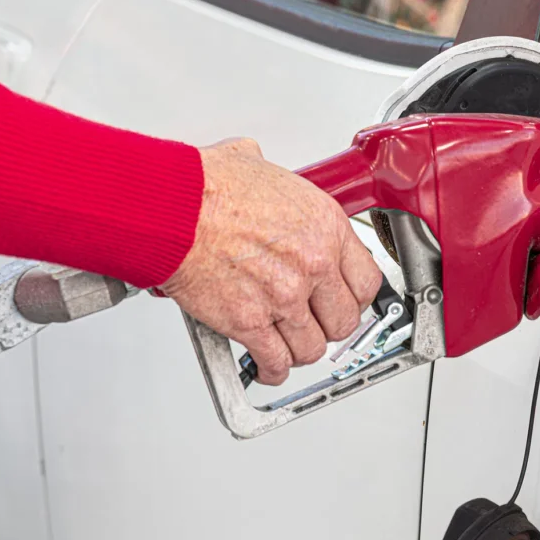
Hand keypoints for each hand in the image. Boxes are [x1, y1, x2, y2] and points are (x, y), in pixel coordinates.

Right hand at [160, 138, 381, 385]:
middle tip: (315, 325)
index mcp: (325, 228)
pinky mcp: (251, 323)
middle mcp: (312, 265)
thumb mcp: (261, 168)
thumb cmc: (206, 187)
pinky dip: (271, 370)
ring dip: (299, 350)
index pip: (366, 281)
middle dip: (329, 327)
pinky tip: (267, 367)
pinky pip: (275, 361)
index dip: (354, 298)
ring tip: (288, 346)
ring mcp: (284, 298)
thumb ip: (278, 189)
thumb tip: (267, 184)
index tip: (345, 302)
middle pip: (343, 320)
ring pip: (311, 348)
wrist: (172, 210)